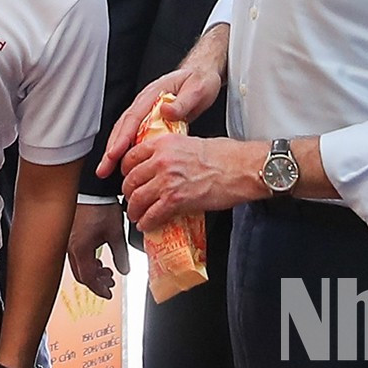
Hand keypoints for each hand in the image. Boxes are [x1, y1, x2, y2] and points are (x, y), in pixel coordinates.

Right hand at [67, 200, 129, 298]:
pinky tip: (96, 254)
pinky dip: (86, 259)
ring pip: (77, 264)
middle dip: (97, 281)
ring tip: (105, 268)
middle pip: (81, 274)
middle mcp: (69, 247)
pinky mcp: (67, 232)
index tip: (108, 293)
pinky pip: (74, 253)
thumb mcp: (115, 233)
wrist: (89, 188)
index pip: (88, 279)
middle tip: (110, 282)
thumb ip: (121, 255)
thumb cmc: (99, 206)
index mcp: (80, 250)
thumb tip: (124, 271)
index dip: (100, 289)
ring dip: (92, 270)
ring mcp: (66, 240)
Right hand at [95, 64, 223, 180]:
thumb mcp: (196, 90)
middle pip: (122, 128)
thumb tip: (166, 111)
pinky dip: (127, 150)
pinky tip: (125, 164)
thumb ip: (182, 102)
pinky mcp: (151, 121)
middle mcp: (145, 104)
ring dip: (114, 152)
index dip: (122, 138)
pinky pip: (135, 136)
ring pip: (125, 133)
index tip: (114, 153)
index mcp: (153, 95)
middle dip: (111, 149)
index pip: (132, 118)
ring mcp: (146, 112)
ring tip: (106, 170)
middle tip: (104, 168)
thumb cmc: (199, 81)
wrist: (202, 76)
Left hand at [121, 135, 262, 232]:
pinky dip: (146, 222)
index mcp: (163, 144)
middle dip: (128, 193)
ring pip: (138, 198)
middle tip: (131, 199)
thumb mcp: (190, 142)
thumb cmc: (224, 155)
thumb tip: (161, 163)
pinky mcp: (176, 200)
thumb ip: (170, 151)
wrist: (242, 168)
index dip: (126, 172)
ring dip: (134, 210)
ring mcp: (167, 180)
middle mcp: (161, 160)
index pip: (131, 157)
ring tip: (137, 215)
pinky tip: (147, 224)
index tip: (128, 178)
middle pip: (131, 180)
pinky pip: (152, 214)